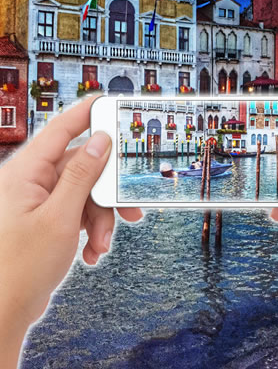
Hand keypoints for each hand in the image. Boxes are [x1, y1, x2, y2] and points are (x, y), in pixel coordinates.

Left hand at [0, 97, 141, 367]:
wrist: (5, 310)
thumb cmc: (20, 266)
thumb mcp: (60, 217)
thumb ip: (81, 175)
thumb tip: (100, 143)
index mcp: (26, 173)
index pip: (59, 131)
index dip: (84, 113)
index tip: (105, 103)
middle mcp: (34, 183)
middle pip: (83, 169)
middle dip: (106, 193)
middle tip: (129, 208)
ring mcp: (43, 201)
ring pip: (86, 194)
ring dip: (101, 219)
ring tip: (102, 244)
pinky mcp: (51, 218)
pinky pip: (80, 212)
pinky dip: (92, 230)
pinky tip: (93, 251)